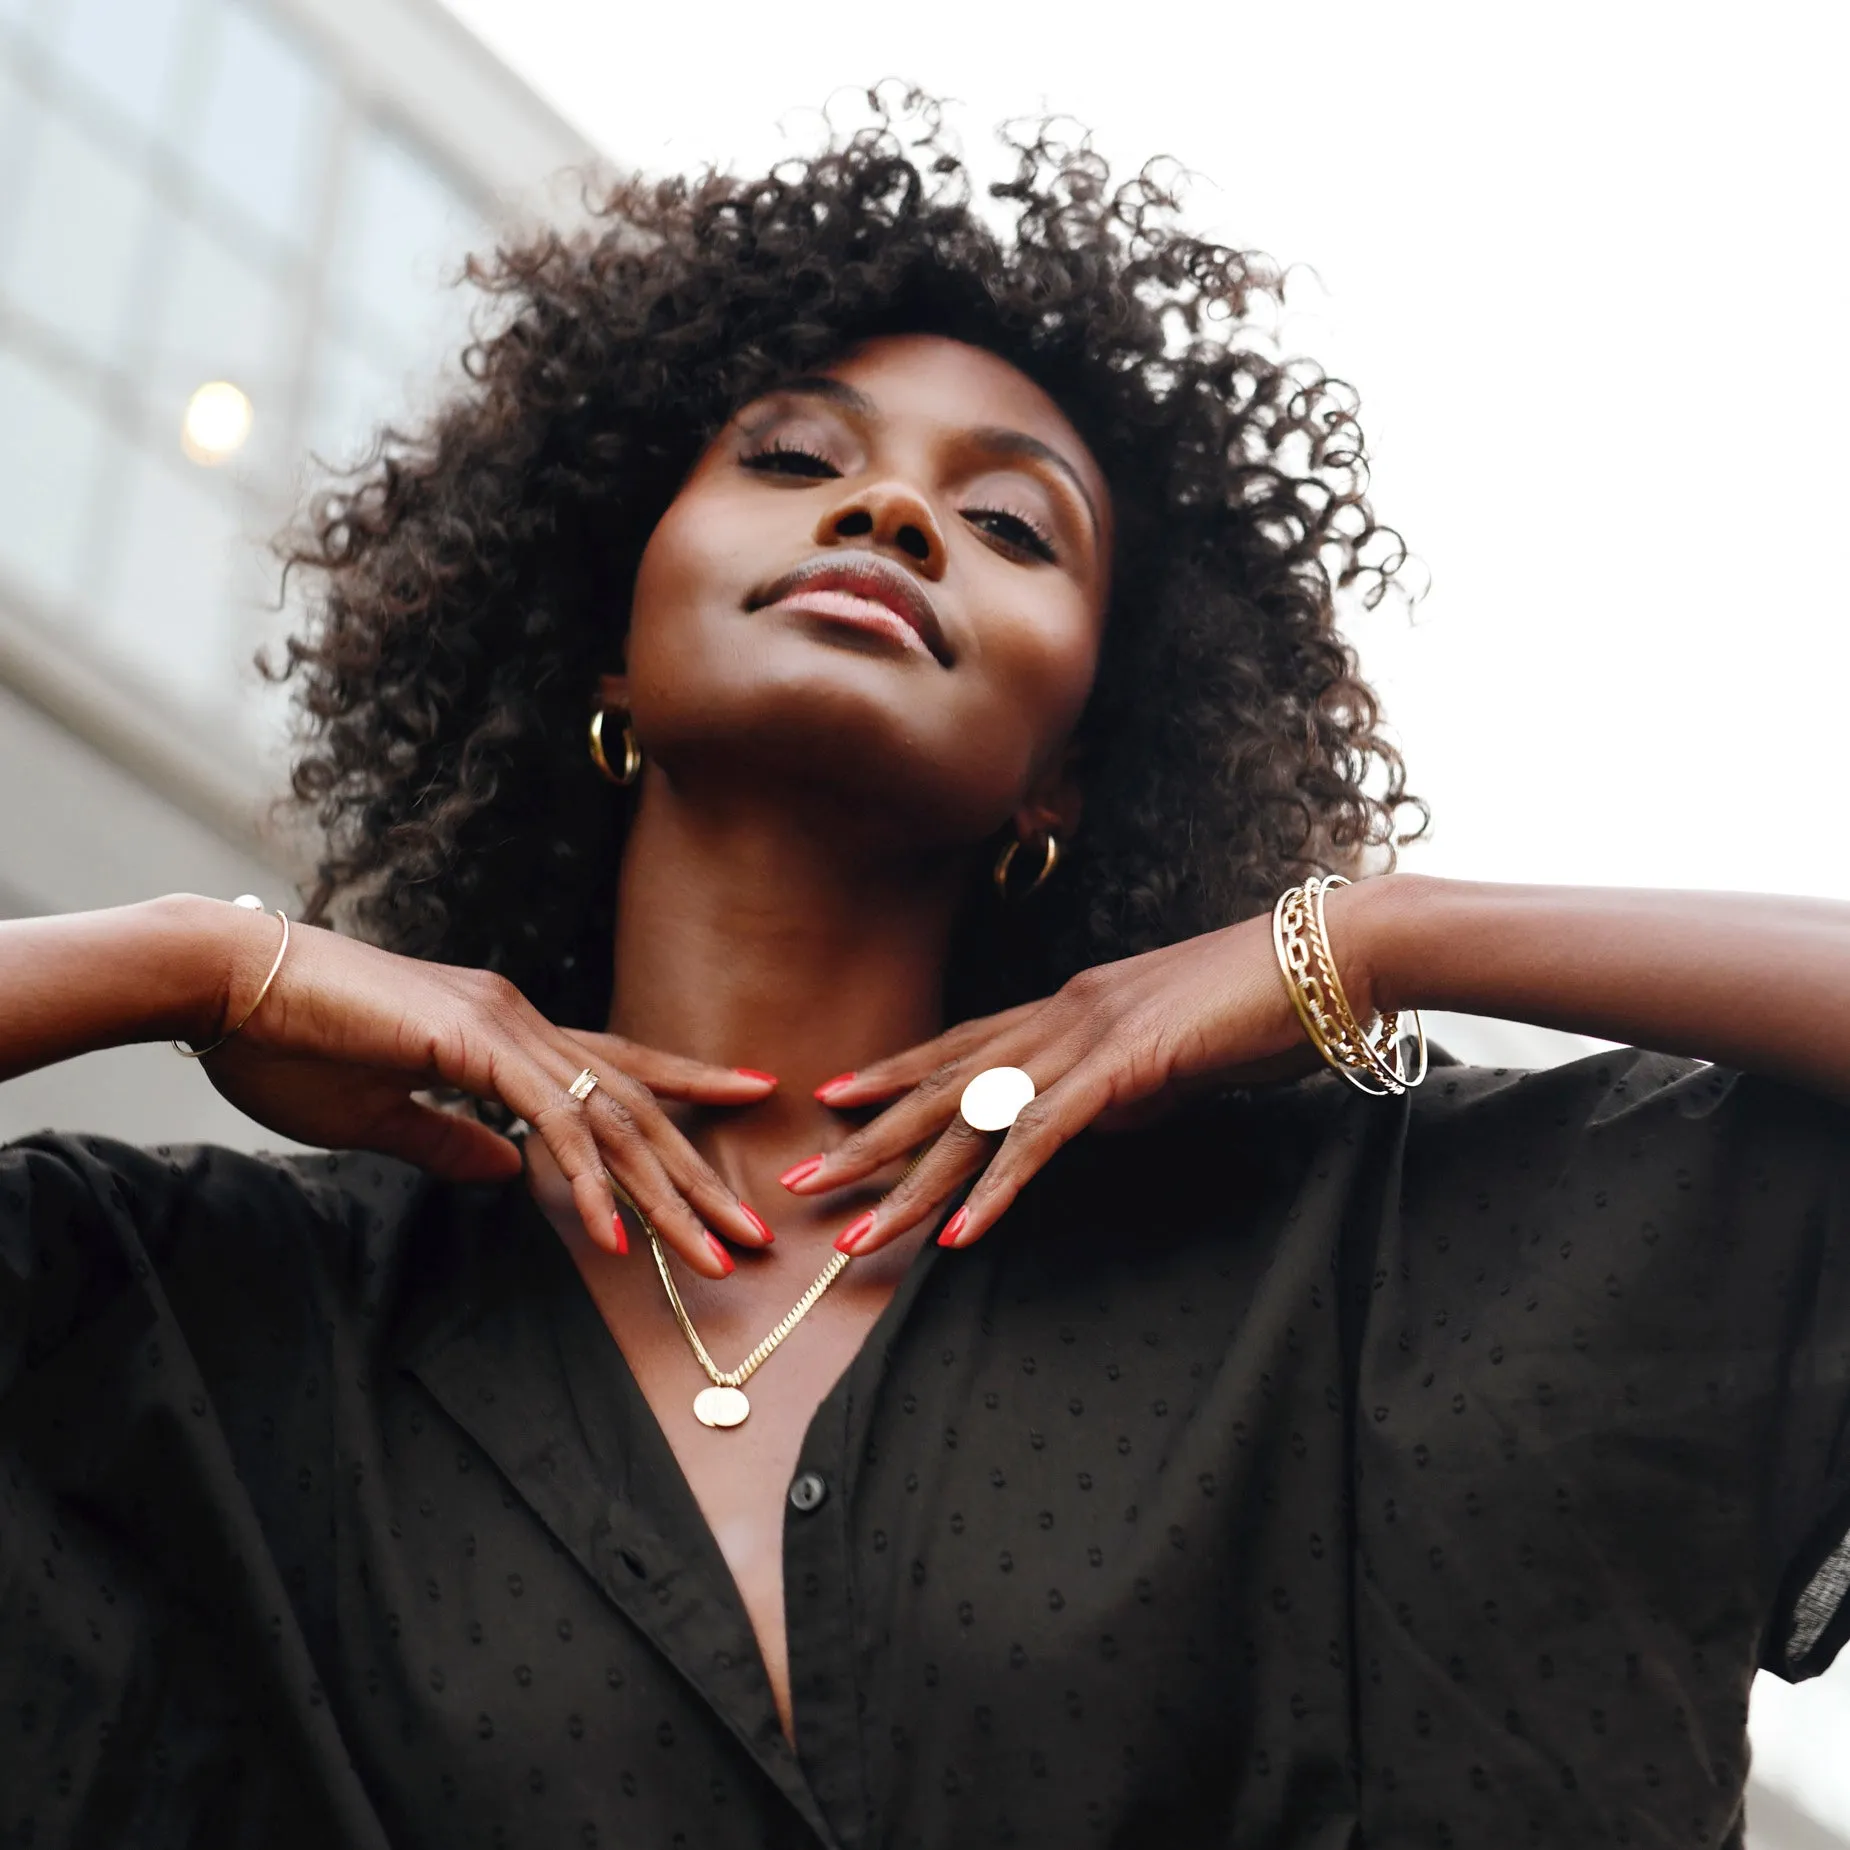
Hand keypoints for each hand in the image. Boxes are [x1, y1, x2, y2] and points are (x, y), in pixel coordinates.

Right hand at [193, 907, 771, 1273]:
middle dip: (696, 1174)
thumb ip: (448, 1140)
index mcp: (504, 1031)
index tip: (748, 1100)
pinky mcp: (472, 1042)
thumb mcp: (379, 1113)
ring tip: (713, 1255)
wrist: (222, 984)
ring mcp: (502, 1025)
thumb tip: (506, 1175)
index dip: (685, 1086)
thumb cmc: (286, 1043)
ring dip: (664, 1194)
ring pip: (609, 1118)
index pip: (616, 1066)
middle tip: (751, 1233)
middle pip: (633, 1104)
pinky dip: (586, 1181)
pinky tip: (614, 1235)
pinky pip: (549, 1121)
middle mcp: (521, 1020)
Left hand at [780, 906, 1352, 1252]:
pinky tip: (964, 1232)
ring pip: (978, 1116)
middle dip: (869, 1136)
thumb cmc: (1261, 1003)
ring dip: (913, 1180)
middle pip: (945, 1083)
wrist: (1330, 957)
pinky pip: (1047, 1137)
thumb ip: (1119, 1082)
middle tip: (803, 1177)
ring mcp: (1089, 1037)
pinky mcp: (1128, 1067)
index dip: (892, 1072)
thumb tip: (1088, 1118)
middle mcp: (1061, 1013)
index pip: (960, 1042)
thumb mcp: (1170, 1051)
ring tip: (860, 1231)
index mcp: (1069, 1004)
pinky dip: (1001, 1188)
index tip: (833, 1098)